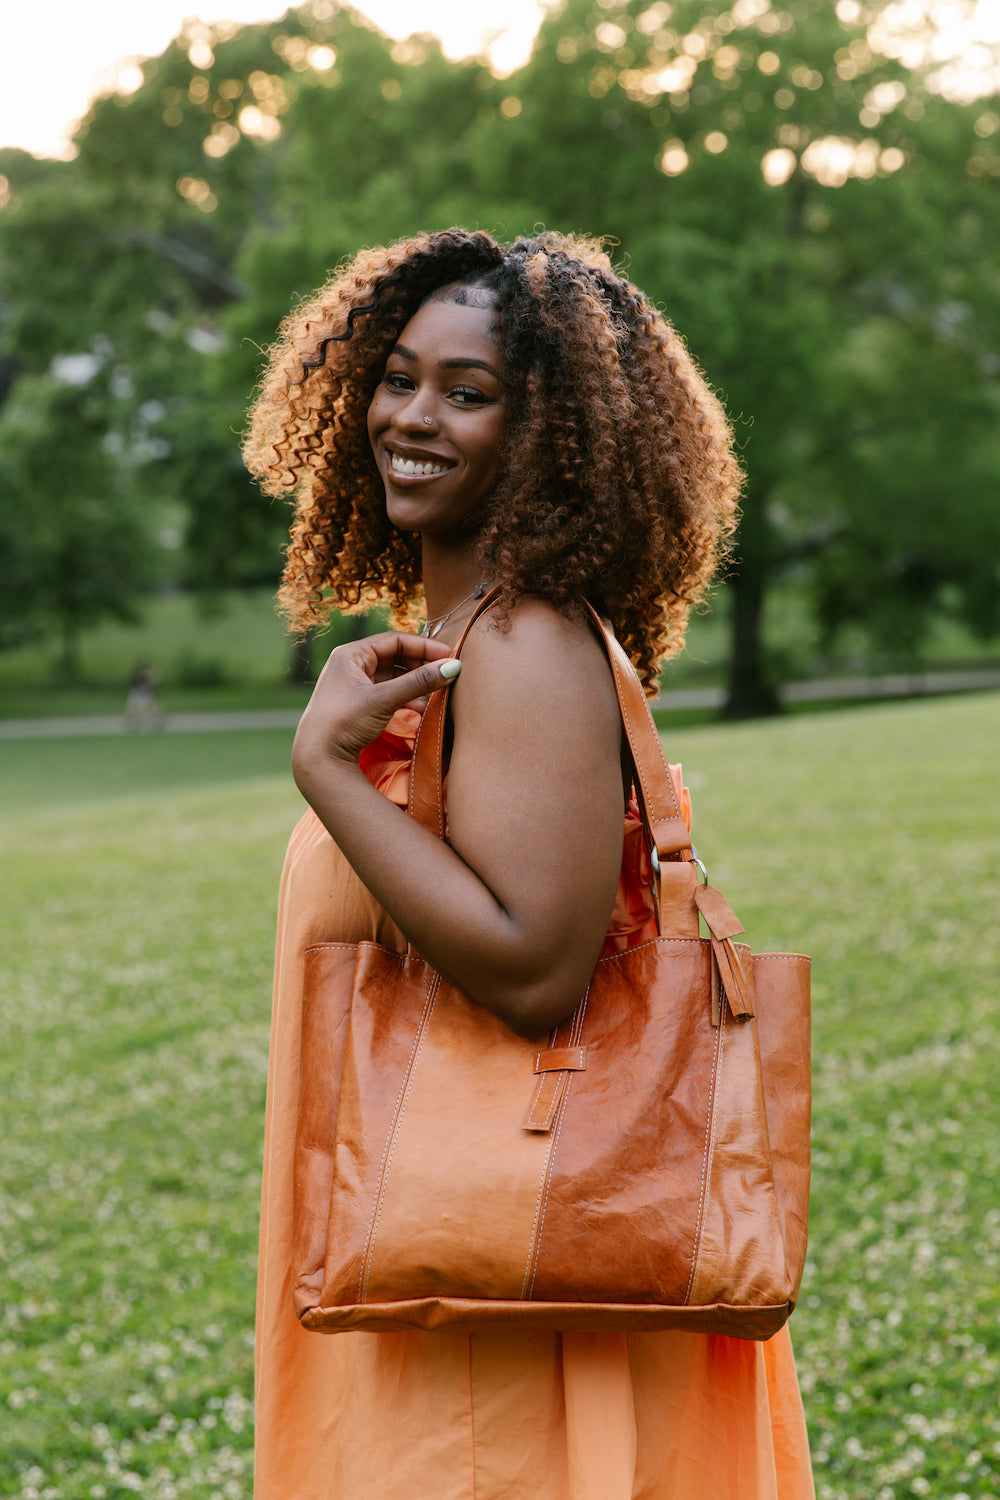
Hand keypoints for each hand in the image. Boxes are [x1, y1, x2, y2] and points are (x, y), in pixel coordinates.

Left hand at [292, 631, 461, 774]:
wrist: (318, 758)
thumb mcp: (383, 699)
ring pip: (393, 678)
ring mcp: (354, 686)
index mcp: (351, 654)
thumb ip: (418, 683)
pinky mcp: (358, 705)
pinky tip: (422, 709)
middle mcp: (351, 665)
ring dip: (415, 684)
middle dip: (421, 666)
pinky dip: (406, 699)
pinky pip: (388, 694)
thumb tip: (453, 666)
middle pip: (395, 658)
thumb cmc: (344, 721)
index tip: (449, 655)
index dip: (423, 646)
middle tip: (446, 673)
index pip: (394, 641)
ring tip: (438, 692)